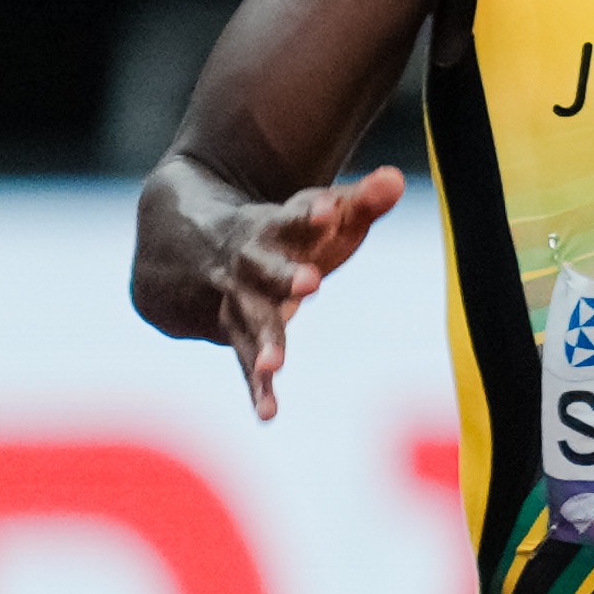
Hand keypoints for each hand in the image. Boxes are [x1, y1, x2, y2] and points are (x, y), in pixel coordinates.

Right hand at [215, 168, 403, 419]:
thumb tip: (397, 180)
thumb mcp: (319, 211)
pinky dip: (257, 388)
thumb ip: (361, 201)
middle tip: (310, 282)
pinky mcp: (237, 334)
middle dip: (285, 275)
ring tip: (275, 366)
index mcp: (270, 228)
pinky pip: (245, 363)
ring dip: (264, 342)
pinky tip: (268, 414)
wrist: (196, 244)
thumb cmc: (282, 231)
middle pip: (264, 269)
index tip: (328, 210)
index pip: (291, 217)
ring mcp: (239, 301)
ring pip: (248, 321)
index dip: (309, 214)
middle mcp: (249, 264)